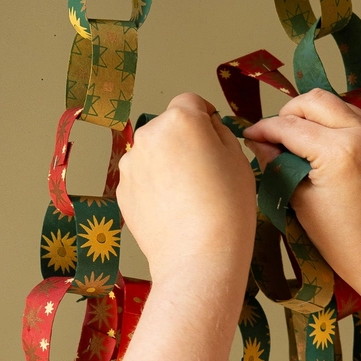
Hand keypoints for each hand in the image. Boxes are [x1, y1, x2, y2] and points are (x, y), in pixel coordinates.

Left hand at [117, 93, 256, 286]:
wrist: (199, 258)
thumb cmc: (227, 208)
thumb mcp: (238, 159)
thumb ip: (219, 132)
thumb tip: (206, 126)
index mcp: (181, 120)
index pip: (191, 102)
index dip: (205, 119)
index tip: (214, 140)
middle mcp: (148, 135)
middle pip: (169, 127)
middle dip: (184, 141)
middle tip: (205, 174)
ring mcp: (131, 164)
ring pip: (154, 152)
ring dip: (167, 163)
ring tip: (189, 196)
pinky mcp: (122, 190)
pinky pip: (143, 177)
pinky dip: (155, 186)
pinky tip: (173, 208)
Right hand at [244, 88, 360, 290]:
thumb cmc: (340, 240)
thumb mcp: (299, 202)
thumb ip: (276, 164)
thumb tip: (257, 141)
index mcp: (338, 152)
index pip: (290, 126)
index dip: (264, 129)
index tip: (250, 135)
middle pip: (315, 100)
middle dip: (290, 113)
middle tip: (277, 134)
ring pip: (339, 105)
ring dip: (316, 117)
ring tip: (303, 141)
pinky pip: (360, 120)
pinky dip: (340, 127)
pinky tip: (330, 149)